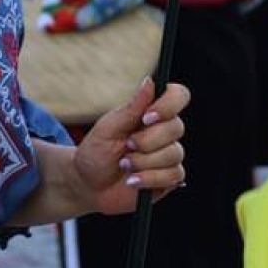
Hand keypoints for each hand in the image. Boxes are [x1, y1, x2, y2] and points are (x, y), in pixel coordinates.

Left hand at [74, 77, 190, 215]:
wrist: (89, 186)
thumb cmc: (96, 152)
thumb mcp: (108, 128)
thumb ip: (132, 108)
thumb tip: (150, 81)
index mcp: (150, 112)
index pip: (178, 96)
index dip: (168, 105)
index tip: (147, 118)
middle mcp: (163, 131)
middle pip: (176, 127)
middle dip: (147, 141)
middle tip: (126, 146)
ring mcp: (168, 154)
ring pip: (175, 153)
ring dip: (144, 162)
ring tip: (125, 165)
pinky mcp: (168, 177)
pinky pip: (174, 175)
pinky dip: (150, 178)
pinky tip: (132, 181)